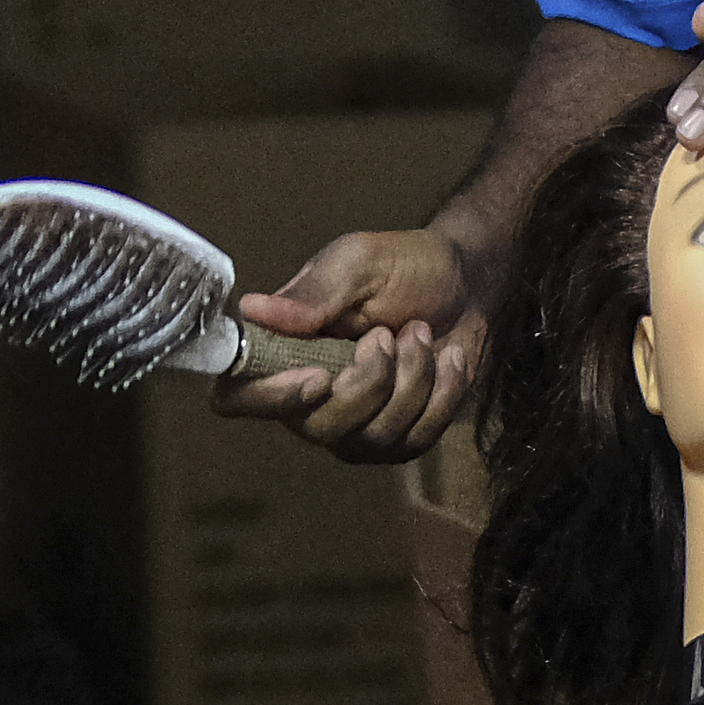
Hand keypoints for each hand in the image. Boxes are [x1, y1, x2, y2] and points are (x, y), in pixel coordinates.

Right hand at [215, 226, 487, 464]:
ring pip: (373, 436)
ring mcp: (353, 426)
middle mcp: (307, 398)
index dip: (269, 398)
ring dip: (413, 379)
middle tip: (387, 333)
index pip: (237, 398)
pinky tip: (448, 359)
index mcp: (281, 351)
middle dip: (369, 382)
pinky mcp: (397, 440)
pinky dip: (443, 394)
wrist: (465, 285)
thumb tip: (252, 310)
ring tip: (422, 332)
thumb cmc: (403, 267)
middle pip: (318, 427)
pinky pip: (415, 440)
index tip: (320, 375)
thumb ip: (312, 293)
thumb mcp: (357, 263)